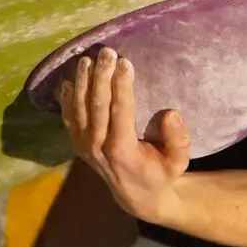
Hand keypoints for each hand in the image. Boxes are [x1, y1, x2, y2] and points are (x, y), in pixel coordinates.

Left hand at [60, 47, 190, 222]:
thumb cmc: (161, 173)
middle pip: (96, 104)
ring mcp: (84, 145)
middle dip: (101, 75)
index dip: (121, 85)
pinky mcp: (77, 144)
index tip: (125, 62)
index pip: (120, 110)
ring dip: (82, 81)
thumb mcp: (179, 162)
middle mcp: (98, 146)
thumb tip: (171, 114)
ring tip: (87, 60)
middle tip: (107, 52)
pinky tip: (69, 80)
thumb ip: (178, 140)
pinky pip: (68, 117)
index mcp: (122, 149)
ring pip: (79, 108)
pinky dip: (67, 98)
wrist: (136, 195)